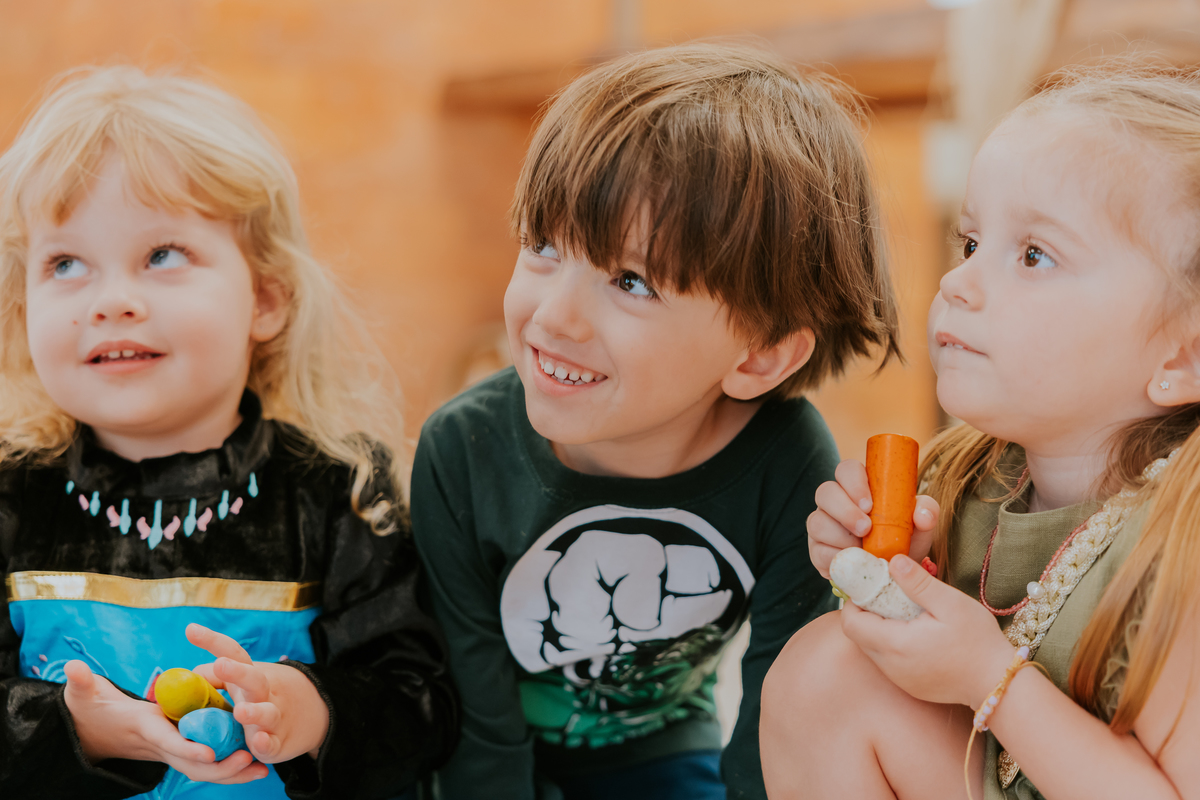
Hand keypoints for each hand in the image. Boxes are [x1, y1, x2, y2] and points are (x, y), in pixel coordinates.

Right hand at [63, 660, 266, 782]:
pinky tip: (256, 765)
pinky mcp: (182, 749)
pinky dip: (231, 767)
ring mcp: (174, 750)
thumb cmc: (93, 711)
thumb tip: (72, 670)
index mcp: (146, 729)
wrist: (96, 730)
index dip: (188, 748)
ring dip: (233, 772)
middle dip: (220, 767)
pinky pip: (209, 762)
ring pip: (205, 768)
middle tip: (248, 760)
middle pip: (193, 763)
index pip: (168, 742)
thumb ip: (82, 683)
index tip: (210, 752)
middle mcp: (163, 745)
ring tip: (262, 769)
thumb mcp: (85, 696)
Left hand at [188, 624, 329, 762]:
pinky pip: (272, 745)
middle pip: (254, 679)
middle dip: (238, 672)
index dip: (212, 641)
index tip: (191, 629)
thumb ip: (213, 680)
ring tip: (241, 711)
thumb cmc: (260, 698)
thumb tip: (188, 678)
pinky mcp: (277, 743)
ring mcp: (274, 717)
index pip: (233, 654)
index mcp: (250, 675)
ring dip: (255, 712)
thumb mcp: (239, 684)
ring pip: (268, 713)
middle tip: (221, 664)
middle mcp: (264, 693)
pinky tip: (257, 741)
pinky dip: (265, 743)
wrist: (310, 714)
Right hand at [807, 459, 938, 577]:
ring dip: (840, 537)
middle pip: (825, 492)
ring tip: (863, 549)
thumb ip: (927, 512)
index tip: (870, 504)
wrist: (893, 572)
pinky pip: (816, 551)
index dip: (854, 483)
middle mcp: (834, 502)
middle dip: (844, 510)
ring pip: (816, 522)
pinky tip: (853, 563)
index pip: (846, 470)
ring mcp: (822, 525)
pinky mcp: (817, 550)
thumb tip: (922, 515)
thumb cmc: (902, 539)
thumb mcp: (920, 525)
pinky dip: (836, 558)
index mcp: (857, 487)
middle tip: (866, 529)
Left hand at [839, 555, 1014, 707]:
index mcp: (895, 644)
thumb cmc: (978, 642)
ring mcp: (898, 678)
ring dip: (880, 626)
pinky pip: (888, 660)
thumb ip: (918, 582)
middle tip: (892, 594)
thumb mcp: (951, 604)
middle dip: (867, 611)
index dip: (855, 600)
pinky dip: (893, 642)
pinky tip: (918, 631)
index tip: (874, 585)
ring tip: (908, 611)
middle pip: (857, 634)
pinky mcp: (909, 684)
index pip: (850, 622)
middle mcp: (890, 665)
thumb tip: (892, 561)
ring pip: (871, 647)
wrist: (999, 684)